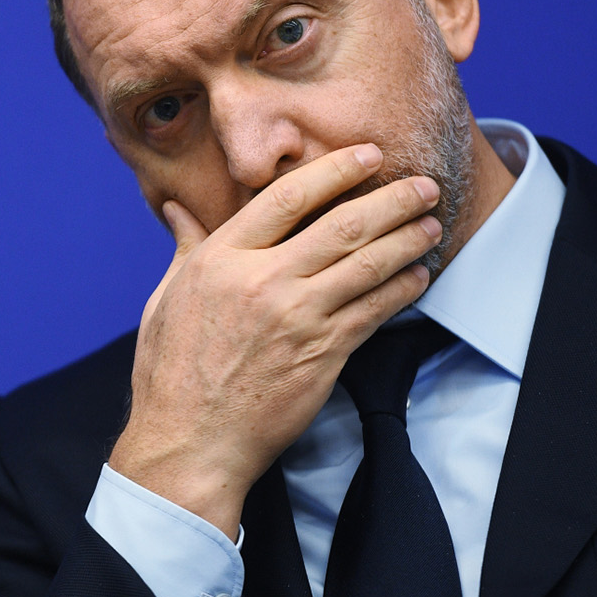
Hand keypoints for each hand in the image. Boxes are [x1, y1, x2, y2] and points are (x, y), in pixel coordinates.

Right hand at [106, 143, 442, 535]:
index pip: (287, 197)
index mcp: (221, 259)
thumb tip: (176, 209)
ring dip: (407, 240)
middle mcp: (262, 281)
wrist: (191, 441)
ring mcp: (297, 318)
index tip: (366, 155)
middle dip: (391, 199)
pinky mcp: (323, 355)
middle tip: (422, 185)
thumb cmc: (171, 372)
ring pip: (367, 265)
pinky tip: (417, 277)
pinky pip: (375, 312)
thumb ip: (185, 248)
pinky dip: (401, 289)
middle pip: (342, 224)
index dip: (334, 169)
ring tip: (430, 224)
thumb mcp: (166, 299)